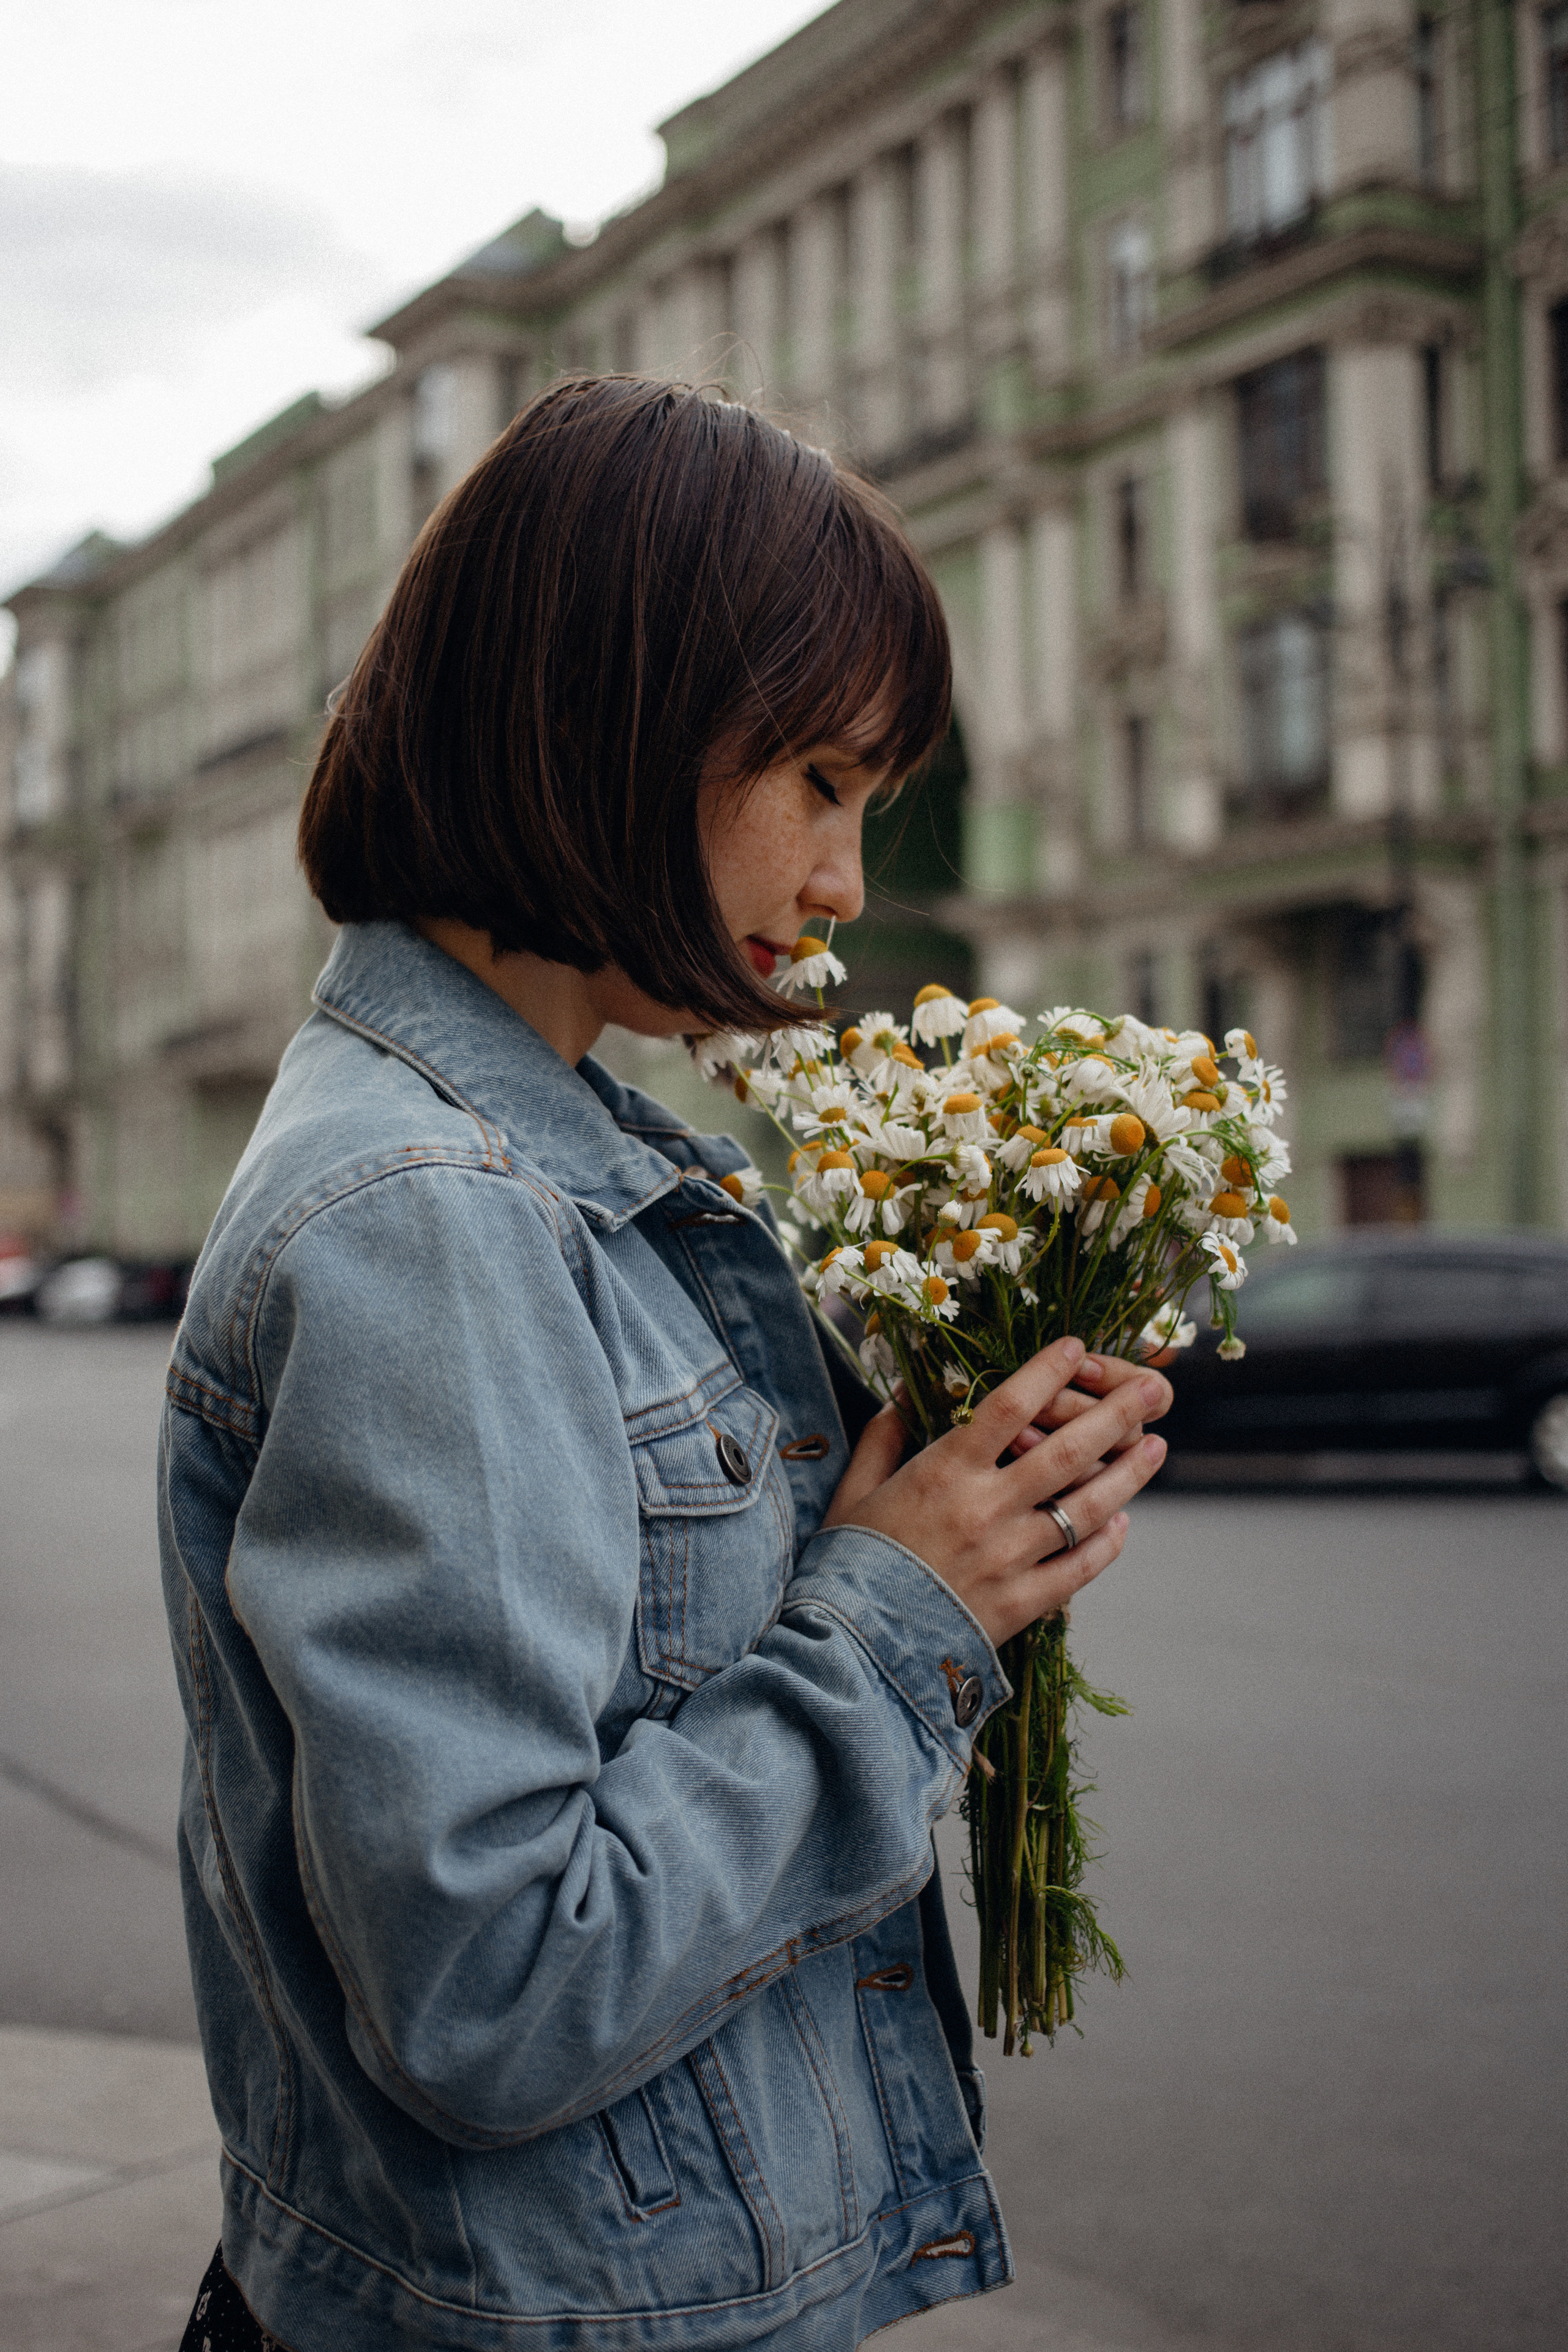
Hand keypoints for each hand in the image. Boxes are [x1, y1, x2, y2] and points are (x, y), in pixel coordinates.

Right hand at [822, 1338, 1169, 1650]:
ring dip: (1128, 1474)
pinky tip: (1123, 1523)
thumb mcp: (855, 1489)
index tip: (1076, 1346)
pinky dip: (1107, 1543)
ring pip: (1086, 1508)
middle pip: (1066, 1450)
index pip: (1009, 1405)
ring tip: (1155, 1447)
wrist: (850, 1648)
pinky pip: (1079, 1567)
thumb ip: (882, 1435)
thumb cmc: (848, 1563)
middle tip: (1151, 1389)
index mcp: (942, 1472)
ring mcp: (1009, 1559)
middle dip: (1115, 1414)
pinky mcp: (1022, 1605)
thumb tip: (904, 1387)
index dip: (1047, 1370)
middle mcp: (985, 1509)